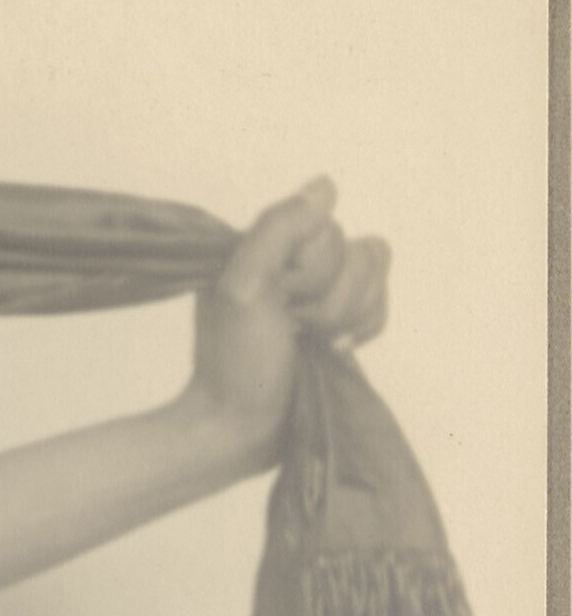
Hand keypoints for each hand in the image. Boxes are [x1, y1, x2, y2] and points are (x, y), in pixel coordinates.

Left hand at [182, 178, 390, 464]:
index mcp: (264, 245)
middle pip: (358, 252)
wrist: (242, 427)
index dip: (312, 269)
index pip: (328, 226)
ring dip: (347, 316)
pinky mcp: (340, 320)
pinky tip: (332, 351)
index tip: (280, 300)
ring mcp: (319, 291)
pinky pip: (380, 303)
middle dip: (329, 300)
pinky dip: (364, 328)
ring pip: (375, 275)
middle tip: (292, 327)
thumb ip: (278, 229)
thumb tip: (325, 187)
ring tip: (311, 343)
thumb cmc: (235, 361)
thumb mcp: (242, 287)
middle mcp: (293, 261)